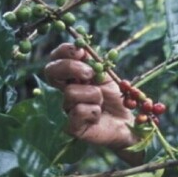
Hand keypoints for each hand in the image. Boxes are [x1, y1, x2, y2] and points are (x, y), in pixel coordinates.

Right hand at [43, 43, 139, 159]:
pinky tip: (97, 116)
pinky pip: (78, 111)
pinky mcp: (71, 127)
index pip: (56, 59)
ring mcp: (65, 109)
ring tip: (101, 102)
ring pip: (70, 93)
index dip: (64, 52)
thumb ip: (93, 62)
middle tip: (89, 74)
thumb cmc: (116, 98)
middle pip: (51, 71)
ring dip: (93, 95)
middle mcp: (64, 91)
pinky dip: (94, 111)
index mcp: (71, 77)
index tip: (81, 52)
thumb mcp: (106, 75)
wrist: (126, 122)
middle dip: (71, 67)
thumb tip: (80, 49)